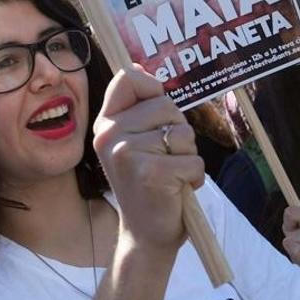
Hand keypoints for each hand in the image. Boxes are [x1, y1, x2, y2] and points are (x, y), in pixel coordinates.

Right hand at [93, 68, 204, 253]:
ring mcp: (129, 154)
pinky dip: (194, 176)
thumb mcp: (131, 141)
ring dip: (187, 155)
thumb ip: (136, 105)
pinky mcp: (152, 173)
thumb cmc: (145, 183)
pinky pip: (193, 159)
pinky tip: (176, 190)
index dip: (151, 89)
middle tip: (163, 158)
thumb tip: (137, 66)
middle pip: (166, 105)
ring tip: (169, 174)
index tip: (156, 114)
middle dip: (177, 130)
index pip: (128, 78)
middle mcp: (111, 135)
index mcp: (105, 124)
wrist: (144, 234)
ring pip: (183, 132)